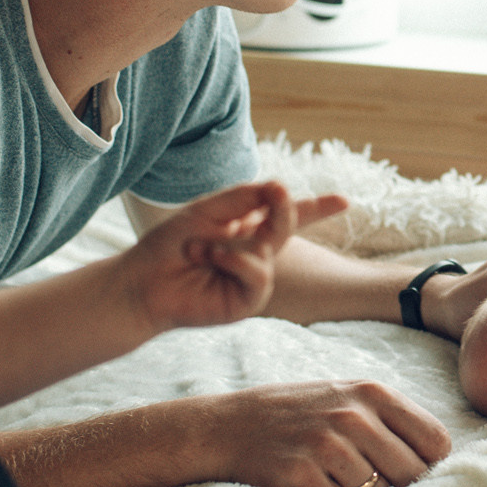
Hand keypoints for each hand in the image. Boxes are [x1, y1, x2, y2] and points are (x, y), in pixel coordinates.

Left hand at [122, 183, 346, 334]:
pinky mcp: (247, 301)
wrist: (142, 282)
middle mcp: (254, 252)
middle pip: (286, 226)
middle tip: (278, 192)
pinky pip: (258, 273)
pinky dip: (235, 261)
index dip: (316, 208)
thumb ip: (245, 197)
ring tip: (198, 247)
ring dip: (236, 242)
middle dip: (287, 208)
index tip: (345, 202)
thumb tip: (281, 186)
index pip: (286, 215)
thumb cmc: (169, 246)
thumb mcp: (208, 209)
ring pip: (273, 248)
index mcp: (246, 228)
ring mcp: (253, 278)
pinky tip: (209, 260)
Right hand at [196, 379, 450, 486]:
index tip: (411, 472)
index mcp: (374, 393)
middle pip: (413, 474)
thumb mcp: (348, 397)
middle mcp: (354, 416)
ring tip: (337, 480)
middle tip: (372, 484)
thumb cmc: (300, 415)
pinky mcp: (301, 476)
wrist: (228, 426)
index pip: (436, 441)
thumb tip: (439, 464)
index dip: (430, 464)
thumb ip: (392, 422)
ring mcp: (327, 446)